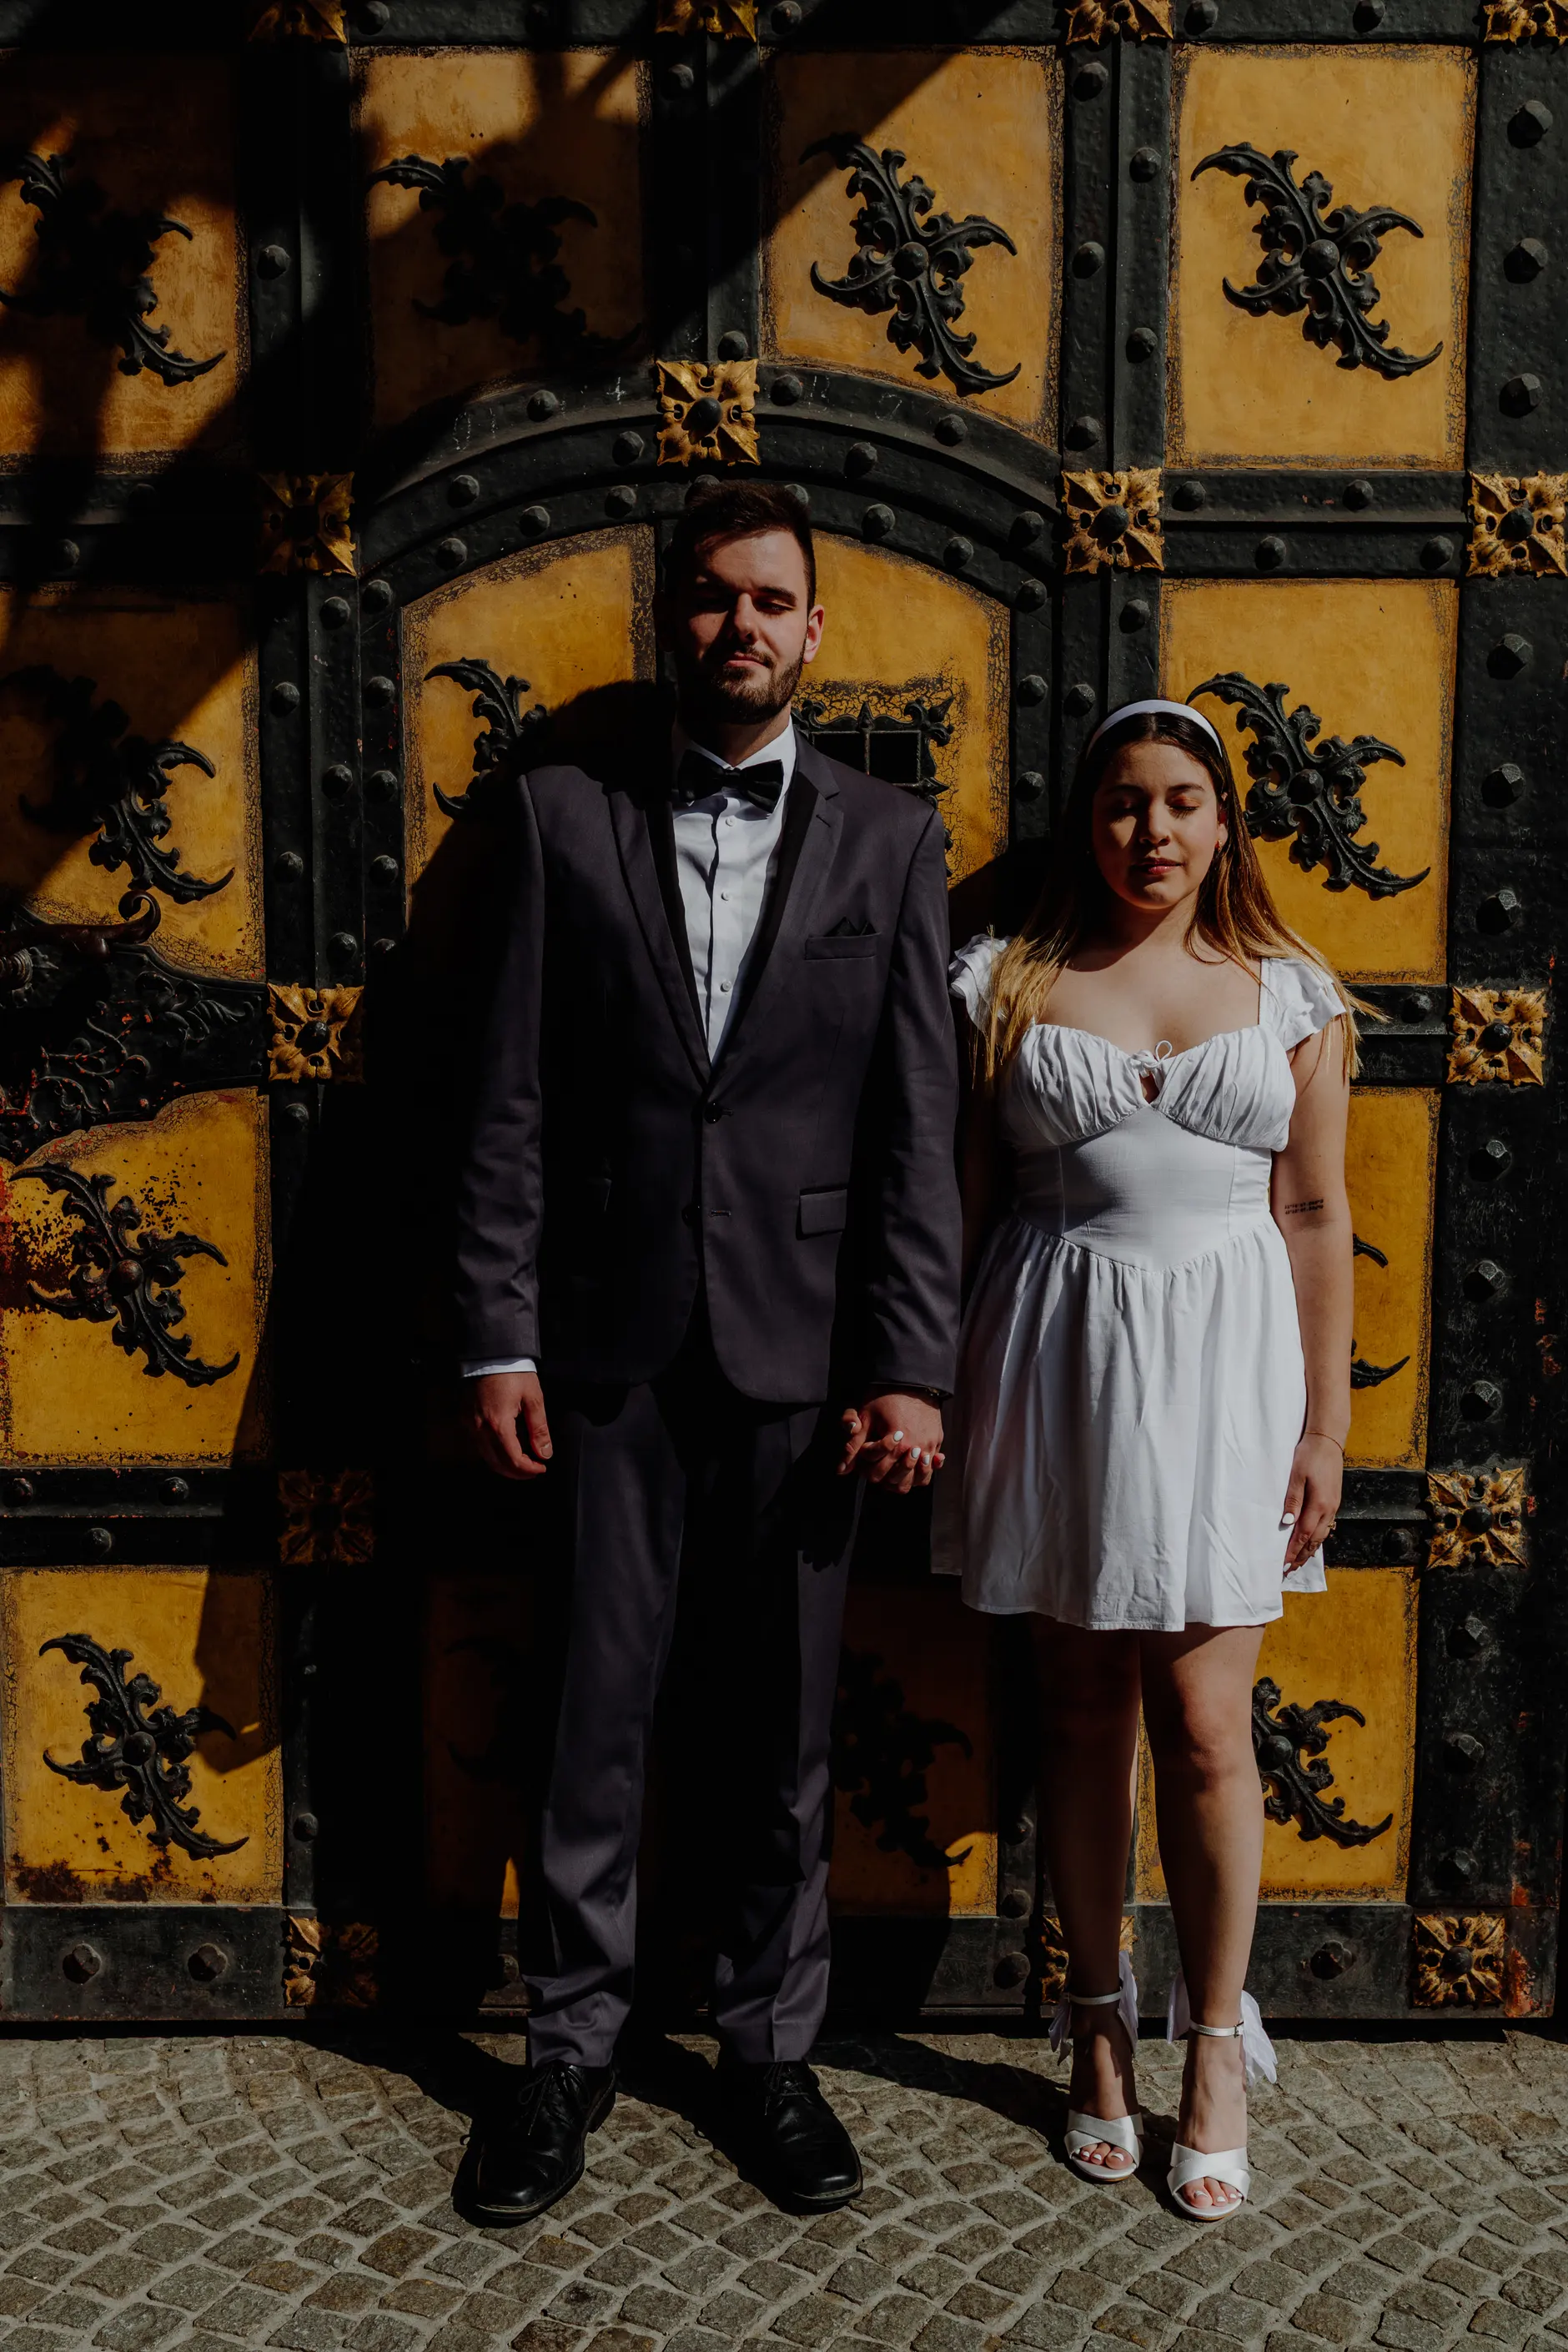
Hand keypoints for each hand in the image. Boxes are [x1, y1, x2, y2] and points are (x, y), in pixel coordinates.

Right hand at [470, 1371, 552, 1481]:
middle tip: (533, 1471)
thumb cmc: (513, 1371)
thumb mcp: (533, 1398)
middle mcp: (480, 1428)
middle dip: (517, 1473)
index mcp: (498, 1424)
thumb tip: (545, 1454)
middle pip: (497, 1464)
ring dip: (504, 1465)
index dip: (529, 1470)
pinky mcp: (465, 1418)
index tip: (541, 1468)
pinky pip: (478, 1445)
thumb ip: (539, 1429)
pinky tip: (507, 1449)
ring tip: (523, 1463)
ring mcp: (469, 1424)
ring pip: (486, 1457)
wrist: (490, 1352)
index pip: (513, 1460)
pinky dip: (493, 1453)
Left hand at [839, 1393, 943, 1492]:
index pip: (876, 1472)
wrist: (911, 1380)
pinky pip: (930, 1470)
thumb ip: (853, 1445)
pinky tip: (910, 1467)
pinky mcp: (937, 1443)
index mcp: (896, 1443)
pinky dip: (921, 1474)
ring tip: (892, 1469)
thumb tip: (841, 1470)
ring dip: (901, 1479)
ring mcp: (929, 1447)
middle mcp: (916, 1449)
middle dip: (882, 1474)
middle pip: (896, 1481)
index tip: (866, 1453)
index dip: (866, 1466)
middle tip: (876, 1463)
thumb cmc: (885, 1397)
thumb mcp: (865, 1418)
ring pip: (915, 1481)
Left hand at [1283, 1432, 1342, 1567]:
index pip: (1303, 1535)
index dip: (1292, 1551)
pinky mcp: (1333, 1501)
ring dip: (1309, 1550)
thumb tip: (1287, 1523)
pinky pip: (1325, 1526)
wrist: (1328, 1440)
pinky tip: (1311, 1542)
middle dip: (1301, 1556)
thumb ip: (1292, 1500)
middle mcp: (1329, 1509)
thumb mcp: (1296, 1476)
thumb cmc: (1309, 1455)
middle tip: (1288, 1570)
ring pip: (1321, 1535)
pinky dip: (1316, 1538)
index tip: (1282, 1564)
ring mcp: (1333, 1506)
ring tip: (1298, 1562)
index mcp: (1319, 1505)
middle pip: (1314, 1540)